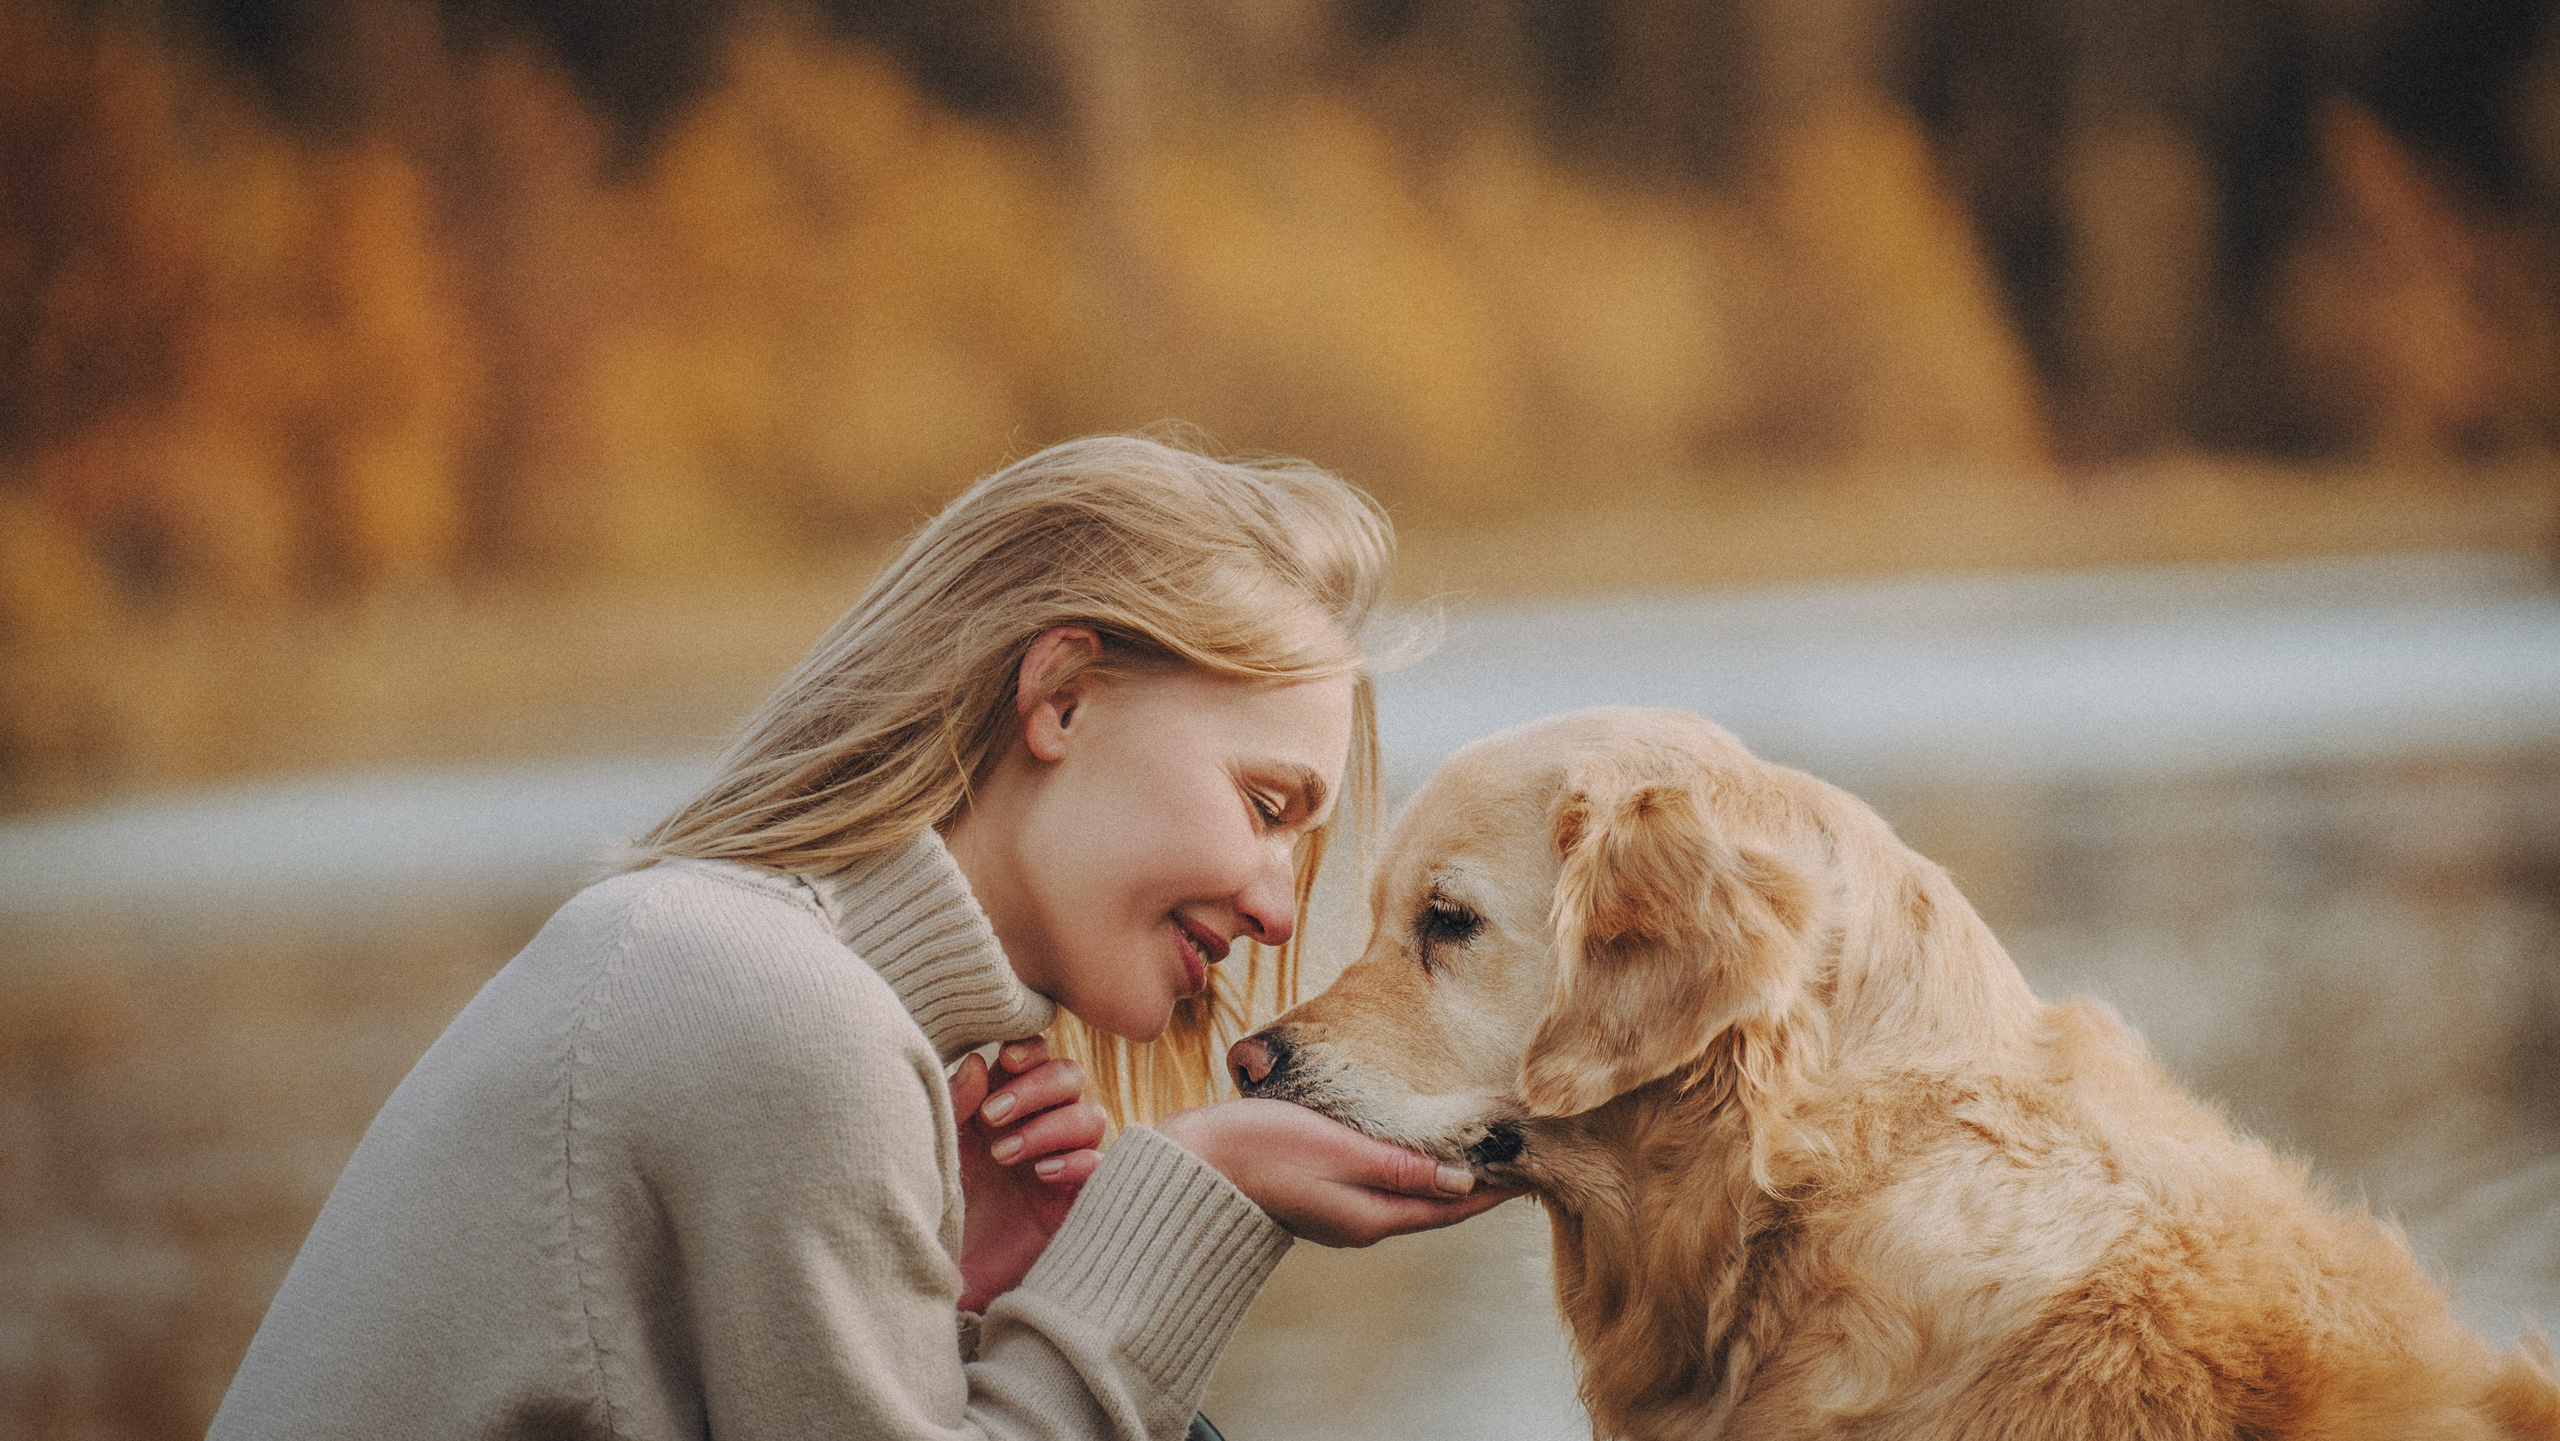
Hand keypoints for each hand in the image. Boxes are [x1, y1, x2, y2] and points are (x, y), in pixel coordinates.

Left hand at [950, 1037, 1106, 1311]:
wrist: (943, 1281)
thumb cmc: (934, 1211)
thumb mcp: (939, 1153)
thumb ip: (955, 1106)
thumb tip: (977, 1062)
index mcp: (1004, 1107)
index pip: (1035, 1058)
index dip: (1030, 1050)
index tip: (1008, 1058)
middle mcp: (1039, 1128)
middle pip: (1069, 1076)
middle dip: (1036, 1087)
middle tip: (993, 1115)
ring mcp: (1062, 1163)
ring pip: (1090, 1115)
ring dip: (1050, 1125)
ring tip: (1005, 1155)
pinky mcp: (1078, 1202)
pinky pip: (1103, 1165)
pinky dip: (1078, 1160)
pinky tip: (1042, 1174)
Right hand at [1155, 1098, 1520, 1247]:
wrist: (1193, 1164)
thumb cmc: (1262, 1151)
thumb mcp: (1340, 1149)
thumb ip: (1402, 1166)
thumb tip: (1462, 1178)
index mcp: (1374, 1215)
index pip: (1453, 1202)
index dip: (1495, 1186)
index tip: (1533, 1167)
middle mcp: (1363, 1220)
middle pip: (1437, 1202)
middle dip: (1478, 1180)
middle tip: (1517, 1154)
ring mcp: (1341, 1210)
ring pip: (1411, 1193)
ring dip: (1446, 1172)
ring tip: (1479, 1148)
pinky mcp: (1321, 1192)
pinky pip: (1384, 1183)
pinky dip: (1412, 1167)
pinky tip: (1416, 1146)